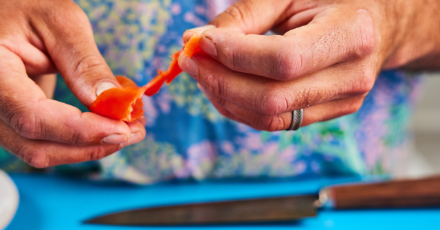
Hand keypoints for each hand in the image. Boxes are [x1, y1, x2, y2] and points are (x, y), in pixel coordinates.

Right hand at [0, 0, 145, 167]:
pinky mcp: (13, 118)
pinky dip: (79, 140)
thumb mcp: (60, 22)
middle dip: (93, 145)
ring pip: (41, 151)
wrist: (6, 11)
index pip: (32, 117)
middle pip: (37, 146)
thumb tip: (114, 103)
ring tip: (127, 129)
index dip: (81, 130)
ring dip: (89, 148)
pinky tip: (106, 126)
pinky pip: (44, 142)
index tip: (123, 129)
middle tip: (134, 131)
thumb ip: (84, 64)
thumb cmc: (27, 5)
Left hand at [179, 0, 439, 130]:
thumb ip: (244, 16)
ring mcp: (342, 103)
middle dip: (220, 81)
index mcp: (351, 36)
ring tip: (202, 71)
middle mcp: (351, 78)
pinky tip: (223, 85)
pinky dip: (239, 107)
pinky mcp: (327, 114)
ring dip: (224, 97)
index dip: (235, 55)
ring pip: (269, 118)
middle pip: (272, 98)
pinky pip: (274, 122)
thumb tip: (196, 41)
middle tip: (189, 59)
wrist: (376, 23)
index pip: (284, 60)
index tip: (200, 42)